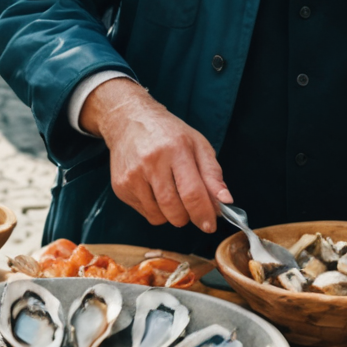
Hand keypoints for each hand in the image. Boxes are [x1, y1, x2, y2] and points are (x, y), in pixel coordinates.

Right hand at [83, 79, 229, 233]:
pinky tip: (154, 188)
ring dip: (171, 213)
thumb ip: (213, 175)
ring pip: (159, 216)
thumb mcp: (198, 145)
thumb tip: (226, 202)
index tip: (210, 225)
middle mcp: (151, 162)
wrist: (129, 121)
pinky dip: (155, 208)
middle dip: (188, 216)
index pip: (192, 193)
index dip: (204, 214)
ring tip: (171, 192)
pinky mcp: (121, 186)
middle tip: (191, 206)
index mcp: (176, 149)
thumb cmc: (169, 135)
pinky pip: (145, 213)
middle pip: (174, 210)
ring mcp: (132, 176)